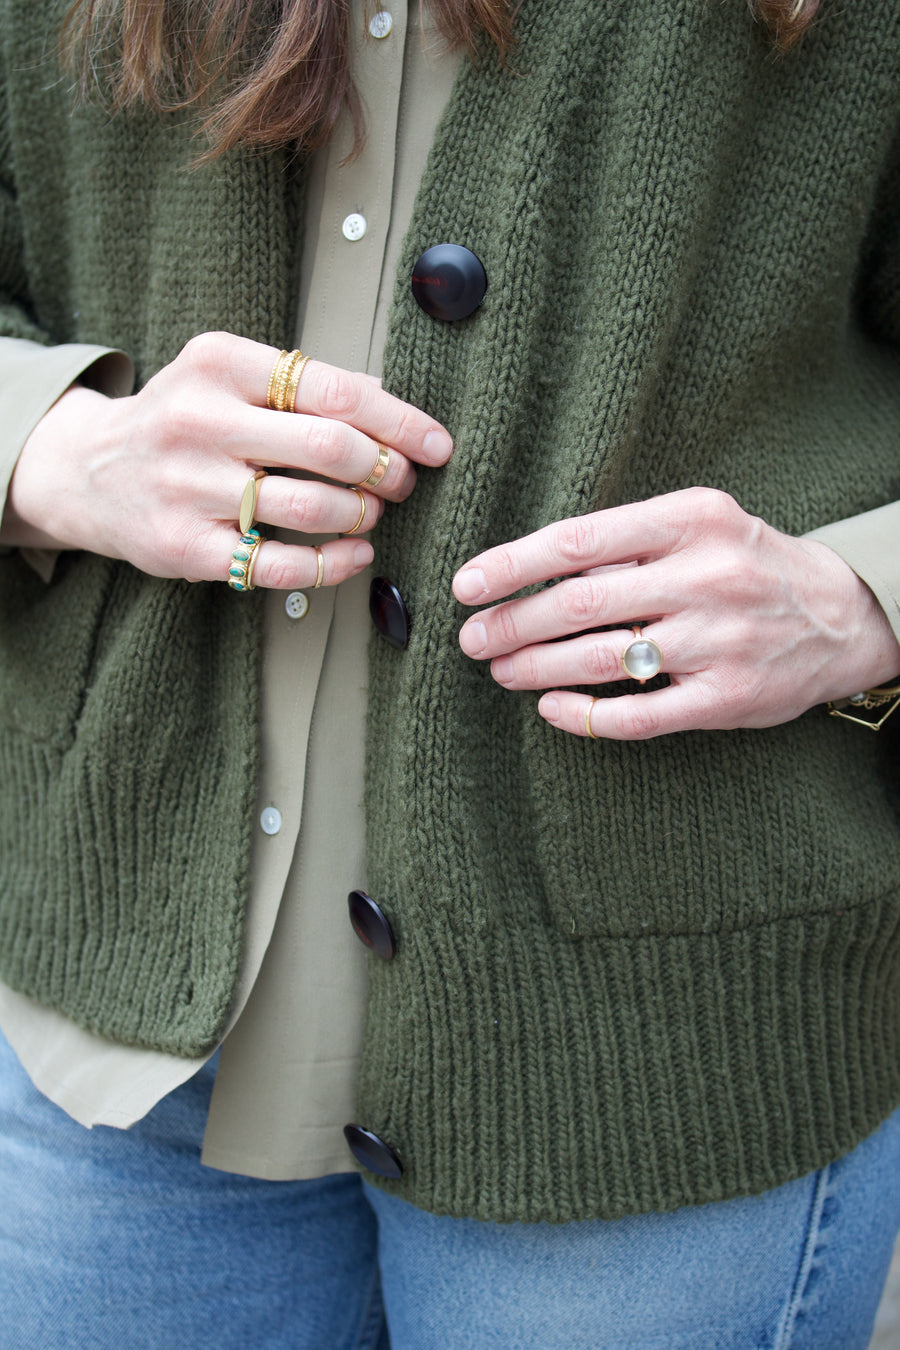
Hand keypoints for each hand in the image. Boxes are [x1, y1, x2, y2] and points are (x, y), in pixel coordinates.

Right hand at [3, 332, 452, 589]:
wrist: (88, 470)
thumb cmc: (181, 419)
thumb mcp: (228, 375)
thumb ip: (304, 383)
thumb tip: (391, 402)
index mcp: (221, 364)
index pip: (335, 390)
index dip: (399, 421)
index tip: (437, 443)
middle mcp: (200, 422)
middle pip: (330, 448)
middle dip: (387, 470)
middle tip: (404, 481)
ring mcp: (190, 488)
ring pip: (311, 509)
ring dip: (362, 516)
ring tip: (372, 514)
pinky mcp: (186, 546)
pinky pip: (280, 565)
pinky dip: (334, 564)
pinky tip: (356, 555)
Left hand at [452, 487, 899, 740]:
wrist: (843, 615)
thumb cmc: (748, 564)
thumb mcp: (698, 527)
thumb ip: (627, 545)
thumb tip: (534, 572)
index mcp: (691, 520)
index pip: (580, 540)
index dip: (514, 565)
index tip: (468, 584)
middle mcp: (707, 577)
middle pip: (581, 603)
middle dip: (512, 623)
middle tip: (471, 638)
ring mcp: (719, 641)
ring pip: (601, 660)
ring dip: (536, 668)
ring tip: (500, 669)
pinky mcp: (726, 698)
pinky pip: (637, 716)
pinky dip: (584, 715)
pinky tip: (551, 708)